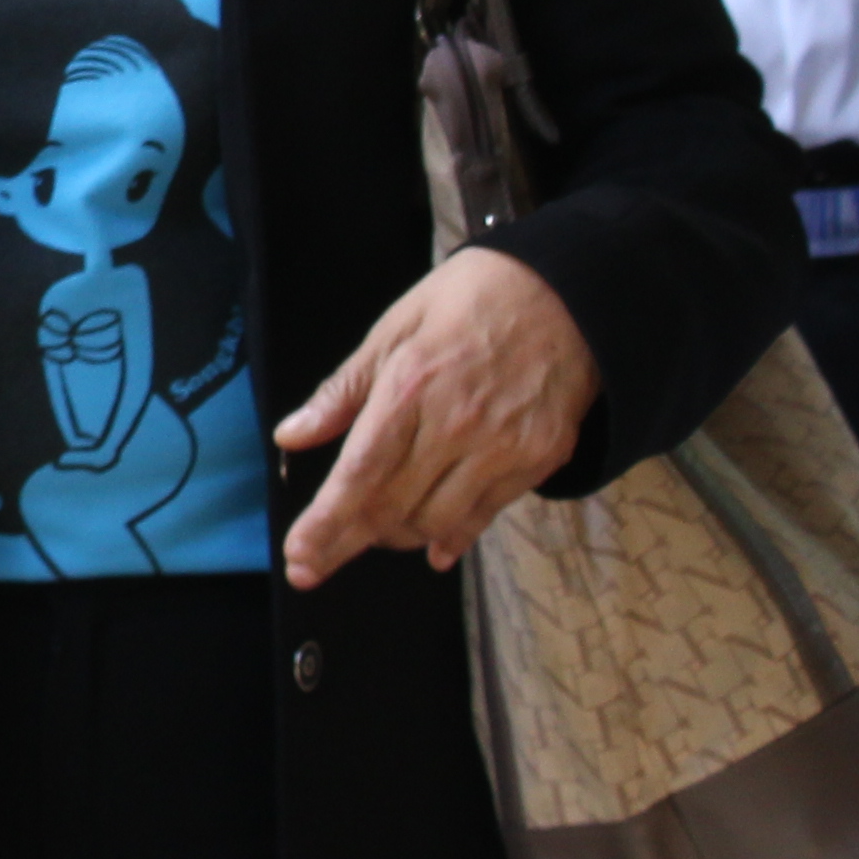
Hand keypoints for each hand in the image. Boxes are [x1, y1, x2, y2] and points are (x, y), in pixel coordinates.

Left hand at [272, 243, 598, 585]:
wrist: (566, 293)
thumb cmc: (468, 301)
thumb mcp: (394, 329)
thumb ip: (343, 391)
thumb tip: (292, 435)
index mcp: (410, 387)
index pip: (360, 473)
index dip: (325, 523)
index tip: (298, 557)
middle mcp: (457, 426)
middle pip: (392, 507)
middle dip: (347, 543)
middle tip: (314, 565)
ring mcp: (503, 447)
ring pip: (436, 521)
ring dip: (397, 537)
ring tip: (373, 535)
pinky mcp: (540, 458)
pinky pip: (486, 514)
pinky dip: (453, 535)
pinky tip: (431, 548)